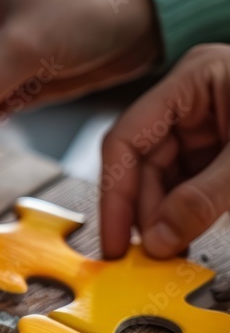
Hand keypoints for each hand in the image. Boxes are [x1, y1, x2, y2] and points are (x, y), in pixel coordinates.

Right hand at [101, 44, 229, 258]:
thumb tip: (161, 239)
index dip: (115, 194)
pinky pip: (191, 183)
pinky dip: (186, 212)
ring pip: (166, 177)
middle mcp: (195, 99)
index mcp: (195, 79)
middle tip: (148, 253)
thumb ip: (206, 197)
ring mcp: (210, 123)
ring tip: (168, 251)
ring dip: (164, 217)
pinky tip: (185, 235)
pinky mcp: (224, 147)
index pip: (128, 139)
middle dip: (145, 211)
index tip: (114, 239)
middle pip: (144, 162)